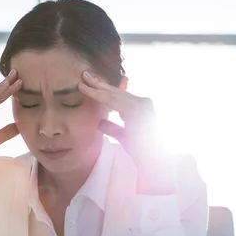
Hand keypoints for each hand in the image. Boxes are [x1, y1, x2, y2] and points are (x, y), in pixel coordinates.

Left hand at [78, 71, 173, 193]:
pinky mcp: (137, 110)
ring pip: (114, 95)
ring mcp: (142, 105)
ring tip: (83, 81)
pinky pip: (114, 101)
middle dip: (99, 84)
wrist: (151, 161)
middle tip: (84, 74)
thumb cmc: (139, 150)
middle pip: (116, 92)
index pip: (120, 96)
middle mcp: (143, 103)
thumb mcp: (122, 136)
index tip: (90, 84)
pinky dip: (100, 96)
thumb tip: (100, 122)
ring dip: (97, 88)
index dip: (104, 90)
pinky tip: (89, 92)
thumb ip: (113, 127)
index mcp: (141, 107)